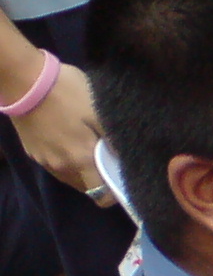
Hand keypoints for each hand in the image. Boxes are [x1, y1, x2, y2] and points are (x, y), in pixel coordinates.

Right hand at [13, 64, 113, 203]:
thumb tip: (125, 159)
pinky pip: (54, 165)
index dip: (114, 194)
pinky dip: (66, 160)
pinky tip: (70, 142)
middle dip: (99, 181)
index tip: (122, 182)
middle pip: (85, 188)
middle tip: (108, 161)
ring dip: (81, 171)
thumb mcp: (99, 113)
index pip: (101, 196)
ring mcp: (43, 160)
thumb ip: (113, 140)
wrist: (25, 80)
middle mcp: (61, 167)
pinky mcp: (31, 151)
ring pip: (69, 177)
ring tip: (90, 150)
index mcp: (81, 160)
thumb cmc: (67, 94)